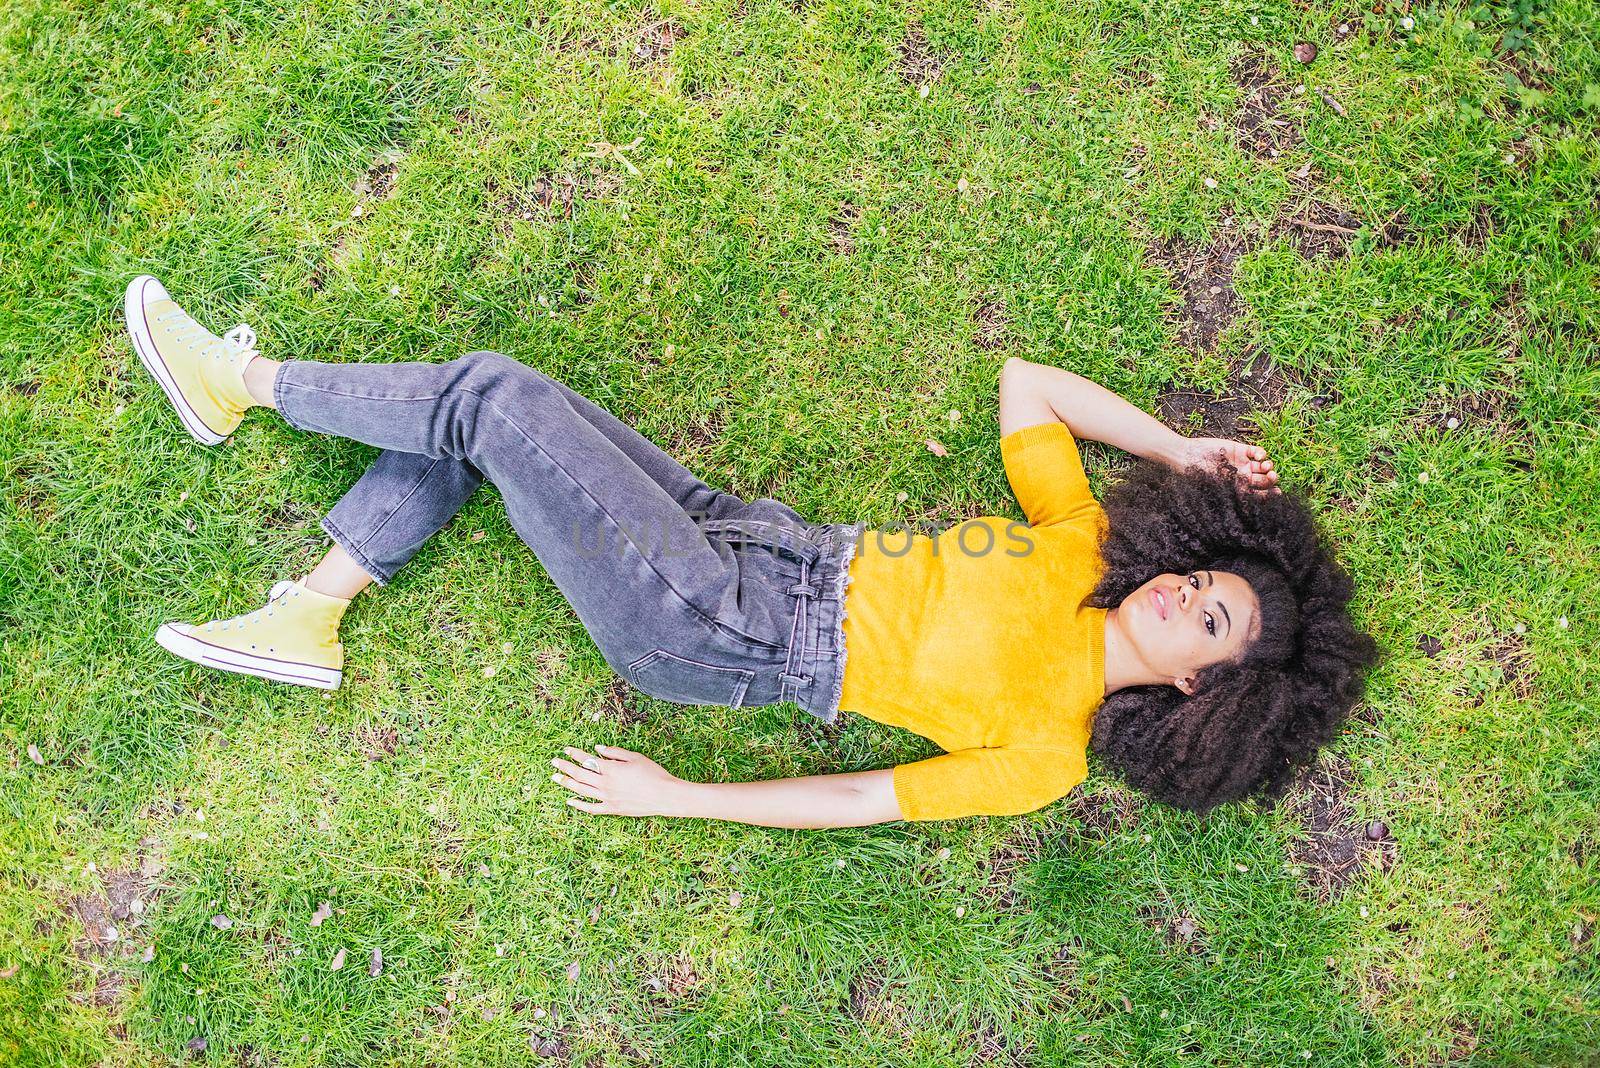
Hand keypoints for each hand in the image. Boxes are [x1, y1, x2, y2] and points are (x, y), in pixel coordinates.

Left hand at [551, 745, 687, 816]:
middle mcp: (605, 784)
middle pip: (579, 774)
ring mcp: (607, 798)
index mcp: (611, 769)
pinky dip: (579, 805)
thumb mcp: (635, 757)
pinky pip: (591, 808)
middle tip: (554, 762)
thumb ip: (614, 752)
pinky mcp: (612, 809)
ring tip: (555, 778)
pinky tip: (570, 801)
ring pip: (581, 790)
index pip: (587, 759)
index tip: (566, 750)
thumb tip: (598, 749)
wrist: (665, 795)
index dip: (575, 754)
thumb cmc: (653, 774)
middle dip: (565, 767)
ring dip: (567, 783)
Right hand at [1180, 437, 1280, 493]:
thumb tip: (1253, 510)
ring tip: (1266, 466)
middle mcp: (1243, 478)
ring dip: (1268, 466)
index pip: (1260, 494)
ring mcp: (1243, 463)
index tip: (1278, 492)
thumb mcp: (1219, 490)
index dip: (1271, 494)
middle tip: (1271, 476)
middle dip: (1271, 479)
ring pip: (1263, 465)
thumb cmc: (1199, 477)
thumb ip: (1236, 496)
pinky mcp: (1240, 450)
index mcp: (1239, 491)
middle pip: (1265, 480)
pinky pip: (1257, 451)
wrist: (1188, 457)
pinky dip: (1262, 453)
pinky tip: (1259, 456)